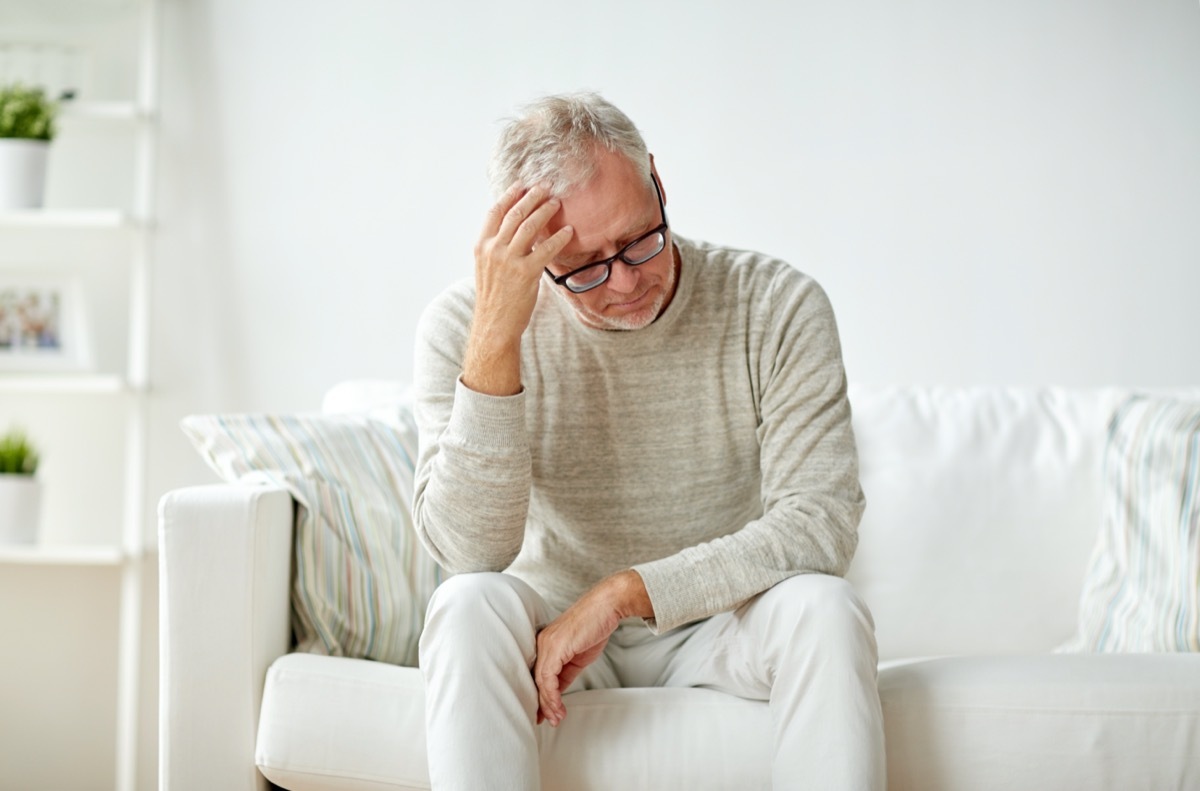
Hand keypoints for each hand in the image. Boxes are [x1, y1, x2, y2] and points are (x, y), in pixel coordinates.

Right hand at [462, 184, 573, 395]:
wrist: (494, 325)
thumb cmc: (495, 299)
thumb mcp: (488, 269)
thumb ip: (498, 248)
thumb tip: (515, 231)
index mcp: (482, 246)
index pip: (495, 212)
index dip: (510, 195)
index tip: (522, 185)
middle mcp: (493, 249)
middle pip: (515, 213)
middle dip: (532, 196)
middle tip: (546, 187)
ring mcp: (508, 260)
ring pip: (529, 225)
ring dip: (545, 210)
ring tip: (557, 202)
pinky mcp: (525, 273)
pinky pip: (546, 248)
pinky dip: (559, 237)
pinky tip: (568, 231)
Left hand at [533, 570, 651, 725]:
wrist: (606, 606)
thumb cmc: (594, 626)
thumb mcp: (577, 655)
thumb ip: (565, 671)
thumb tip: (558, 692)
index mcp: (545, 643)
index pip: (538, 674)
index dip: (540, 696)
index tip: (543, 714)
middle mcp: (542, 643)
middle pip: (536, 679)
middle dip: (542, 704)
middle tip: (548, 721)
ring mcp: (547, 644)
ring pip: (541, 681)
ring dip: (549, 703)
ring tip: (556, 718)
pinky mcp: (556, 647)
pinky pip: (549, 677)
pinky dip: (553, 695)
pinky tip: (559, 706)